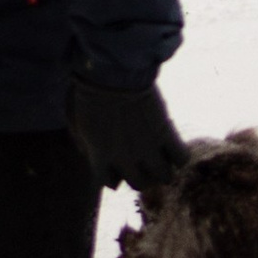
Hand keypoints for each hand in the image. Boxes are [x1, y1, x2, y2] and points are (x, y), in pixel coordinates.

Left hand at [67, 75, 188, 193]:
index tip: (120, 166)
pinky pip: (181, 158)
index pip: (110, 183)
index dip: (117, 175)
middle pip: (139, 184)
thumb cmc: (90, 92)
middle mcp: (125, 159)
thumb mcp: (77, 122)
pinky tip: (173, 144)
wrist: (112, 73)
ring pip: (163, 176)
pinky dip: (179, 155)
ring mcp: (147, 148)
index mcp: (100, 156)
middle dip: (142, 174)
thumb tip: (90, 155)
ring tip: (162, 155)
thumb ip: (85, 144)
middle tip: (144, 161)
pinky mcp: (165, 133)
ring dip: (163, 168)